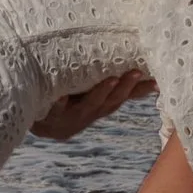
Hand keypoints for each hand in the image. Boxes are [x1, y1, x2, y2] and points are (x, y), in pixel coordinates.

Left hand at [29, 69, 155, 143]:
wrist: (36, 121)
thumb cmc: (69, 103)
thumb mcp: (92, 95)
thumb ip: (116, 86)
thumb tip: (148, 77)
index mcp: (99, 108)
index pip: (122, 98)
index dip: (138, 90)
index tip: (156, 80)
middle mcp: (88, 114)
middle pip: (110, 102)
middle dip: (124, 88)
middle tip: (136, 72)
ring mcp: (70, 117)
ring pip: (89, 106)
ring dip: (101, 93)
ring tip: (113, 80)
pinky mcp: (49, 117)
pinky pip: (55, 111)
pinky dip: (60, 104)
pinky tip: (62, 97)